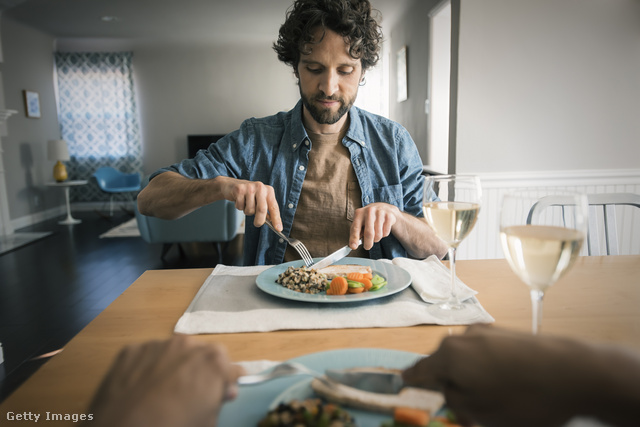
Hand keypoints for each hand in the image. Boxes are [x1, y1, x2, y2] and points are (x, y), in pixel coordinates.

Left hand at [88, 335, 243, 426]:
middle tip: (191, 394)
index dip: (228, 381)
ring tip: (163, 391)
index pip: (232, 368)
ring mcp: (157, 344)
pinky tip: (142, 389)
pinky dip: (148, 367)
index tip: (223, 392)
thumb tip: (223, 391)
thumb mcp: (208, 421)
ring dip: (174, 365)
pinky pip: (148, 356)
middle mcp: (188, 344)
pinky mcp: (131, 350)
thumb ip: (219, 400)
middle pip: (203, 354)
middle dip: (201, 370)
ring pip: (174, 351)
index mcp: (214, 362)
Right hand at [216, 176, 282, 230]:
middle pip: (262, 209)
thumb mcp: (260, 200)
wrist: (231, 185)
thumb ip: (266, 210)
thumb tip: (272, 223)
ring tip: (245, 204)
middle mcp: (260, 187)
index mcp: (268, 191)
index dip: (276, 219)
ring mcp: (249, 187)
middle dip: (259, 220)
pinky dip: (239, 207)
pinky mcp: (239, 190)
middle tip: (257, 224)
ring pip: (250, 209)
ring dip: (247, 211)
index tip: (278, 229)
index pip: (274, 207)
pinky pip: (240, 207)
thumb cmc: (248, 195)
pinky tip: (239, 200)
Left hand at [349, 202, 398, 249]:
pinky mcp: (389, 216)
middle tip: (367, 246)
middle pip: (369, 233)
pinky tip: (382, 228)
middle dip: (368, 243)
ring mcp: (380, 213)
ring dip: (376, 238)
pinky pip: (386, 233)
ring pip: (378, 235)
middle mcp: (369, 211)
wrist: (383, 208)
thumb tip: (354, 245)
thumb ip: (356, 233)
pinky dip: (384, 235)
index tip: (353, 247)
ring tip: (375, 233)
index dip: (354, 238)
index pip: (355, 228)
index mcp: (359, 213)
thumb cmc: (368, 218)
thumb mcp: (360, 222)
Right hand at [402, 325, 596, 426]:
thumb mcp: (478, 412)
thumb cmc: (521, 397)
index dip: (412, 381)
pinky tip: (509, 387)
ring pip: (468, 360)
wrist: (575, 372)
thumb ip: (454, 400)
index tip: (405, 384)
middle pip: (445, 364)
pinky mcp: (509, 335)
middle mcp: (463, 337)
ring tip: (492, 404)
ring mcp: (488, 333)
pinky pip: (488, 355)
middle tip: (465, 411)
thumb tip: (448, 390)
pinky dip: (490, 371)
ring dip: (472, 380)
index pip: (419, 370)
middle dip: (450, 386)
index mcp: (449, 355)